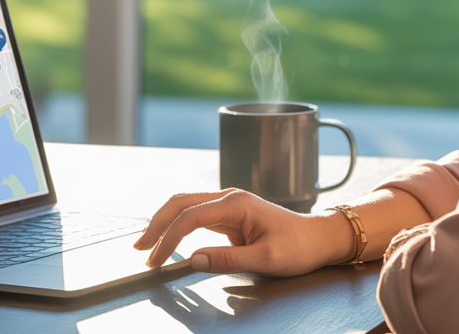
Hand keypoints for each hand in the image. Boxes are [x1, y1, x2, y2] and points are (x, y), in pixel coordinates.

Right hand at [134, 189, 354, 275]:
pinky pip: (197, 216)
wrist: (318, 239)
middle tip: (140, 249)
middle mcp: (229, 198)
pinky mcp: (230, 214)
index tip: (156, 260)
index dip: (168, 238)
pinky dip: (178, 226)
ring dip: (164, 223)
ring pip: (186, 206)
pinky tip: (169, 239)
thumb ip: (227, 259)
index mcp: (236, 204)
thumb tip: (193, 259)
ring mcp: (229, 204)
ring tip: (148, 244)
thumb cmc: (298, 247)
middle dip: (157, 224)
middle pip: (181, 203)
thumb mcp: (264, 259)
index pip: (190, 217)